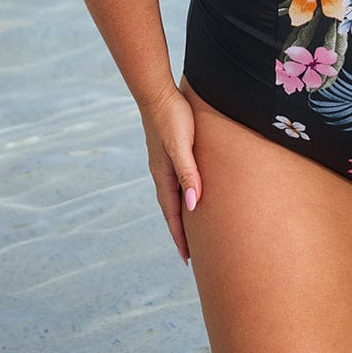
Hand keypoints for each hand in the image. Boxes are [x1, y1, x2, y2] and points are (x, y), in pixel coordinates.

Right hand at [138, 86, 201, 263]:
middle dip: (181, 232)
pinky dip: (183, 194)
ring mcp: (165, 162)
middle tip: (192, 254)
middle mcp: (162, 172)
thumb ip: (188, 173)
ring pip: (175, 195)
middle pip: (172, 210)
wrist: (158, 92)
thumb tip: (194, 206)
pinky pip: (178, 180)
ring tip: (193, 229)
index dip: (181, 238)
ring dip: (182, 214)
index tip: (188, 260)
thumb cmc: (173, 117)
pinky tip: (192, 191)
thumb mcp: (182, 146)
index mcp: (164, 176)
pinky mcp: (170, 150)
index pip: (173, 215)